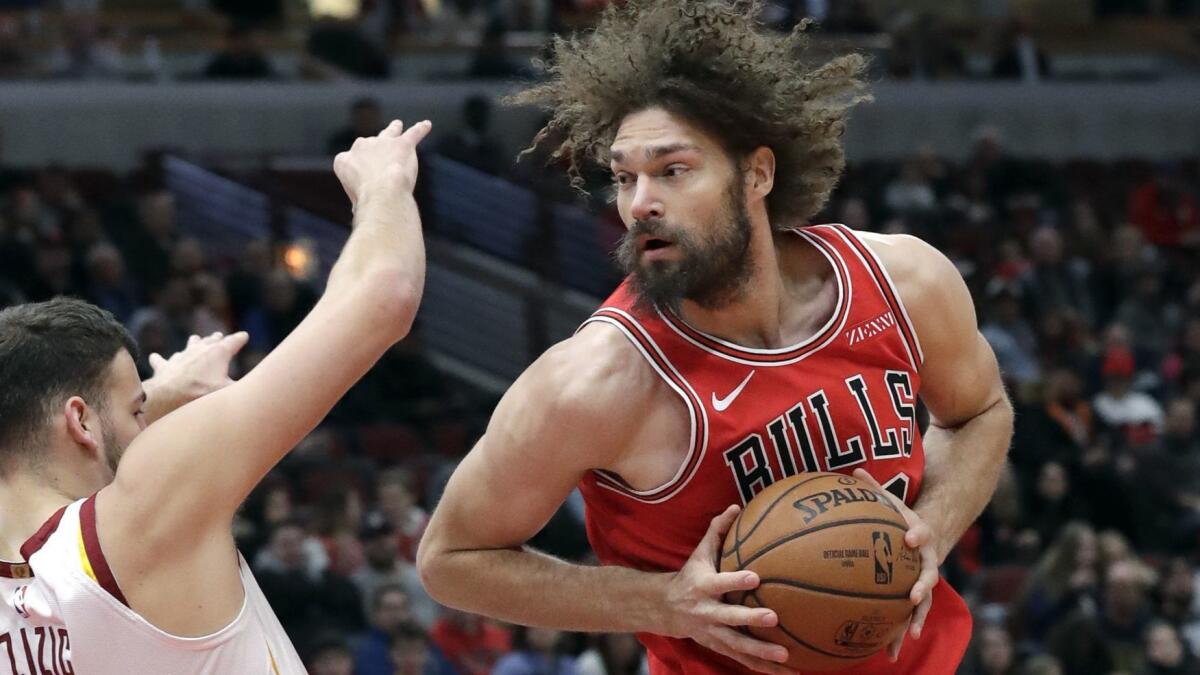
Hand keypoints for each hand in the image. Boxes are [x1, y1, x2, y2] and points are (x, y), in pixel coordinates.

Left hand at [142, 332, 248, 423]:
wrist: (169, 397)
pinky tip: (154, 356)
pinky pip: (160, 360)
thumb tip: (252, 390)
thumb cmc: (201, 393)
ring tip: (195, 339)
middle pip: (211, 340)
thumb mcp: (228, 391)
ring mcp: (181, 356)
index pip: (233, 342)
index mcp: (219, 353)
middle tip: (220, 336)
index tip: (244, 336)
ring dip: (194, 342)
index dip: (240, 339)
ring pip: (189, 345)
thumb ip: (240, 388)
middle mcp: (200, 349)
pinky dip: (159, 359)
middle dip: (217, 339)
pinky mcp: (164, 366)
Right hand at [333, 119, 431, 210]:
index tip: (363, 187)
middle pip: (369, 145)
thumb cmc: (368, 202)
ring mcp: (382, 143)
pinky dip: (421, 129)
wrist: (383, 193)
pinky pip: (414, 133)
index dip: (358, 175)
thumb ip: (360, 199)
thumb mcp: (356, 202)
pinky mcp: (403, 144)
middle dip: (374, 151)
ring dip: (394, 128)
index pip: (350, 162)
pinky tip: (426, 126)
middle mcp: (361, 146)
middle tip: (380, 155)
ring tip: (397, 125)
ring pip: (389, 132)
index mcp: (345, 160)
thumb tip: (359, 212)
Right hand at [663, 505, 796, 673]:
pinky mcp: (719, 647)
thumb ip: (718, 530)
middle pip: (729, 618)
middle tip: (773, 618)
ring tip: (786, 657)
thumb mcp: (700, 552)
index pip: (720, 582)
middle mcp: (706, 612)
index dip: (735, 580)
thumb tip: (736, 506)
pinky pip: (743, 660)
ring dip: (761, 653)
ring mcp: (712, 633)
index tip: (756, 577)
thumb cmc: (691, 575)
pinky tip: (788, 673)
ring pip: (737, 646)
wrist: (664, 608)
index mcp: (702, 586)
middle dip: (750, 619)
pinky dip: (764, 668)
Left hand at [852, 469, 938, 661]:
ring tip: (910, 635)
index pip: (922, 533)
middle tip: (915, 595)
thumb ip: (874, 489)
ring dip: (917, 619)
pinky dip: (901, 631)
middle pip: (930, 574)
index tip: (911, 538)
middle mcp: (927, 561)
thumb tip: (853, 471)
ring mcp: (925, 581)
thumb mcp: (891, 503)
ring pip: (924, 603)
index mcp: (920, 535)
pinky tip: (890, 651)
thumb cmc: (899, 519)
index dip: (918, 535)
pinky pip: (909, 616)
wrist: (923, 538)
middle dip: (923, 585)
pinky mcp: (916, 597)